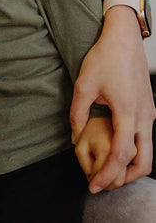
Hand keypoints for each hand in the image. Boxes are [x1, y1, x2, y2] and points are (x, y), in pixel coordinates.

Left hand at [70, 5, 155, 192]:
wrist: (124, 39)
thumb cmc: (104, 58)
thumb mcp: (84, 84)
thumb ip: (78, 113)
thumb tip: (75, 137)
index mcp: (128, 113)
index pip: (120, 155)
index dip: (107, 174)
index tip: (93, 185)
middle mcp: (144, 117)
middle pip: (143, 162)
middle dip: (125, 178)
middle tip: (105, 183)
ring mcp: (150, 113)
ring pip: (148, 151)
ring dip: (131, 165)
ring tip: (109, 169)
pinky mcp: (149, 108)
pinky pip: (146, 137)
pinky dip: (134, 150)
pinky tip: (116, 149)